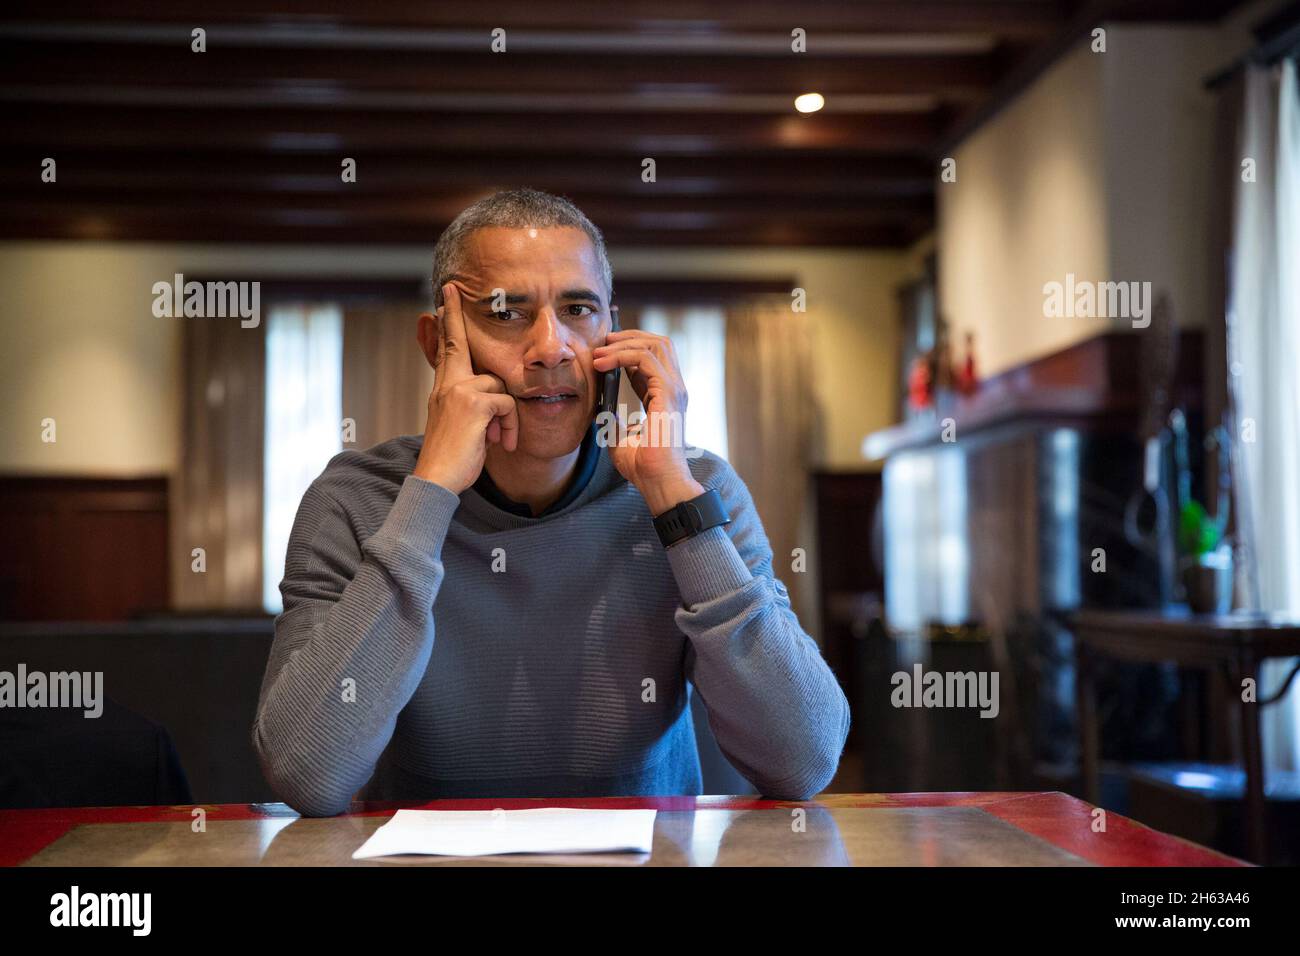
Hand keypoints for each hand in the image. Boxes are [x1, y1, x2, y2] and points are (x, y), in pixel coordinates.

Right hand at [412, 283, 518, 493]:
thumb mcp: (463, 425)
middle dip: (454, 316)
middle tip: (450, 289)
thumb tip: (496, 396)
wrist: (437, 479)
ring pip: (500, 385)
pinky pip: (507, 402)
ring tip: (498, 439)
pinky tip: (502, 443)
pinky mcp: (474, 403)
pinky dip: (510, 425)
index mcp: (443, 388)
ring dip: (507, 416)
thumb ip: (476, 405)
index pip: (446, 349)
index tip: (446, 297)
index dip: (447, 323)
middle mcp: (447, 385)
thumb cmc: (455, 457)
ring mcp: (459, 391)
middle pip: (458, 343)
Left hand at [592, 329, 703, 513]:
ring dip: (624, 343)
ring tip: (599, 352)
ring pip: (656, 344)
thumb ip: (612, 418)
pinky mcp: (668, 393)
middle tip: (603, 341)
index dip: (628, 347)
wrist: (657, 481)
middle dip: (630, 336)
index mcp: (665, 396)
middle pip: (660, 343)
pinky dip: (622, 355)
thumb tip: (598, 407)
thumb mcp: (619, 436)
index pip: (653, 358)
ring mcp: (675, 389)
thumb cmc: (642, 466)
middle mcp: (674, 388)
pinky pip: (646, 359)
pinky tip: (603, 364)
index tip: (602, 350)